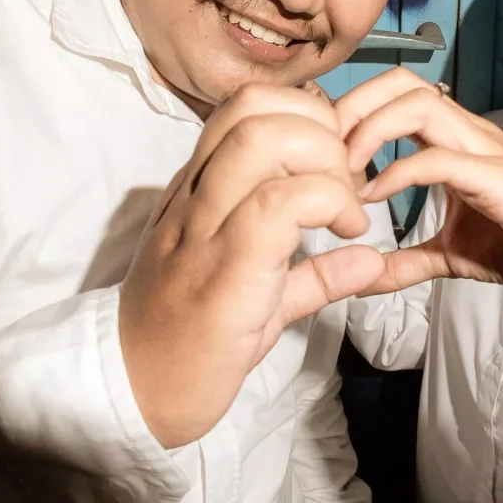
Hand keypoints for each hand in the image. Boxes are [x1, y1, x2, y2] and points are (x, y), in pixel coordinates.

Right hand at [120, 83, 382, 446]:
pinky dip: (326, 203)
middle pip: (254, 107)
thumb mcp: (258, 300)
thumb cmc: (188, 346)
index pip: (244, 108)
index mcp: (197, 194)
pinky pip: (275, 204)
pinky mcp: (220, 269)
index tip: (336, 169)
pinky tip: (348, 234)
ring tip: (345, 207)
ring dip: (322, 160)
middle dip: (320, 128)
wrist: (133, 396)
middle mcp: (194, 198)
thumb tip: (369, 260)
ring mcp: (202, 229)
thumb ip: (314, 274)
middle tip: (348, 183)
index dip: (305, 118)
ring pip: (261, 140)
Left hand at [331, 72, 502, 368]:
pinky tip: (373, 198)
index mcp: (455, 139)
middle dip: (351, 107)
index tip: (321, 156)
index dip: (351, 112)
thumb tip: (361, 276)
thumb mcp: (449, 255)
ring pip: (418, 103)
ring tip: (343, 171)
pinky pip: (439, 158)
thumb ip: (405, 261)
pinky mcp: (499, 178)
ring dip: (369, 130)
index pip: (394, 94)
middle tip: (321, 154)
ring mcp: (485, 150)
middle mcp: (469, 132)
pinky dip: (397, 172)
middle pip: (400, 82)